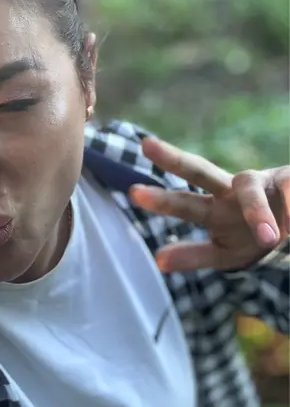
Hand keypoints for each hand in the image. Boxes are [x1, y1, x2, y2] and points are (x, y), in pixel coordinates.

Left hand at [129, 138, 289, 272]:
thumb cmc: (254, 236)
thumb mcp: (226, 253)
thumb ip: (194, 254)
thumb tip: (158, 261)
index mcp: (216, 206)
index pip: (184, 201)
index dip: (161, 199)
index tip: (132, 192)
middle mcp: (231, 191)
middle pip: (199, 171)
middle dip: (174, 159)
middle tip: (145, 145)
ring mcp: (261, 185)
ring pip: (249, 189)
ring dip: (257, 211)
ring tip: (268, 237)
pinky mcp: (288, 182)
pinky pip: (288, 193)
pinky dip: (288, 211)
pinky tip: (288, 222)